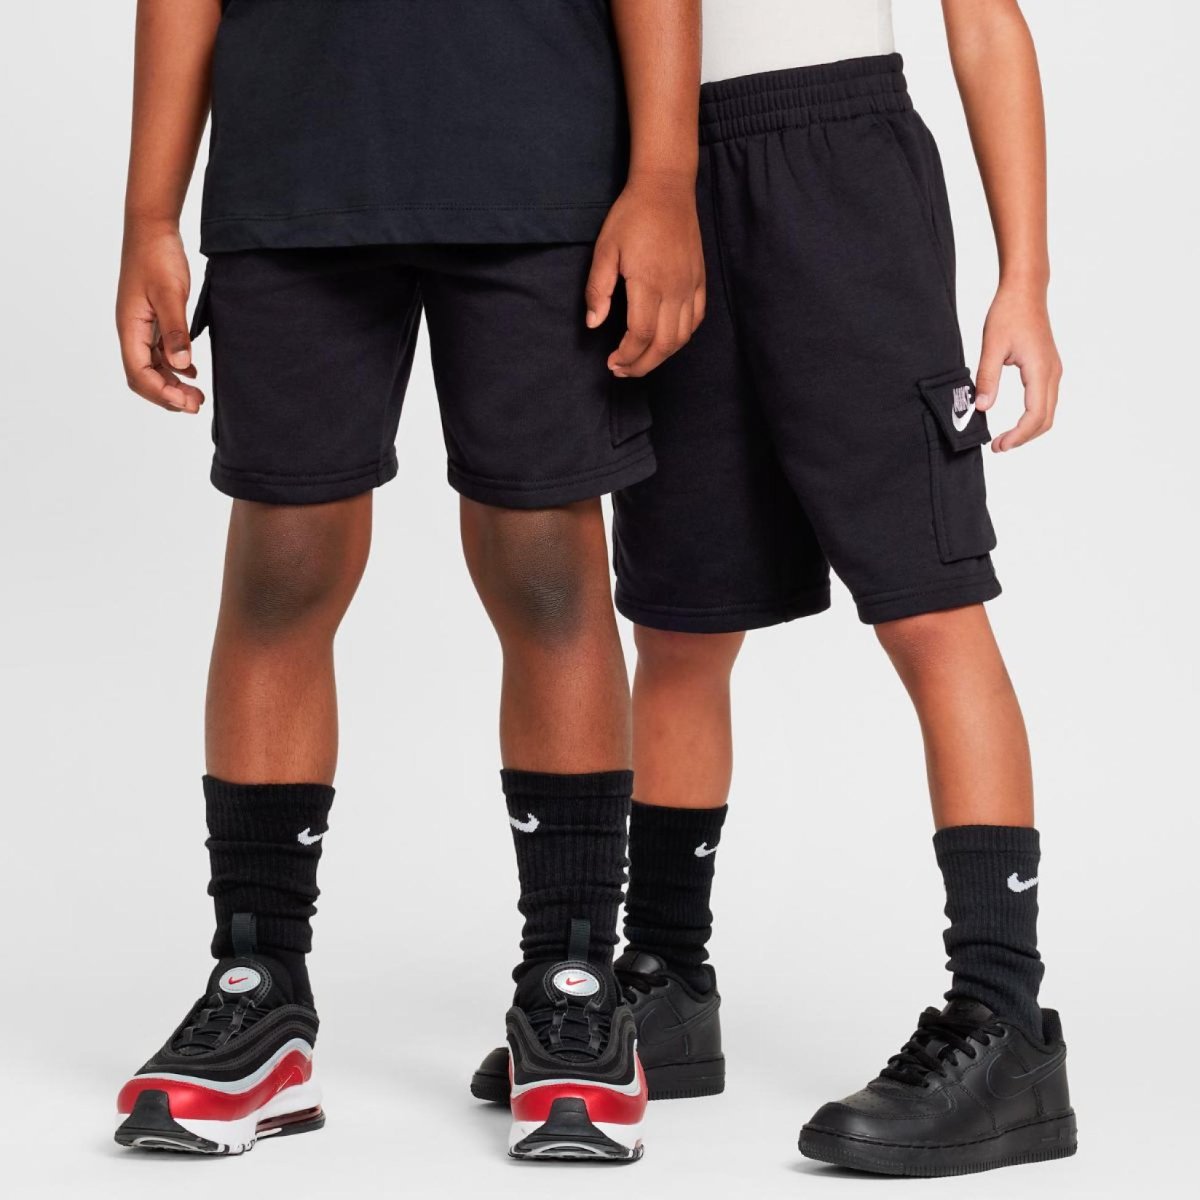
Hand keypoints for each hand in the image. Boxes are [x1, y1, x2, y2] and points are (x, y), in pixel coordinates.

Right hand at [116, 221, 203, 413]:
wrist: (153, 228)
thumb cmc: (157, 256)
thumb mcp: (170, 294)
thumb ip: (175, 331)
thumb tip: (180, 366)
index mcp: (130, 328)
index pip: (139, 374)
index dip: (162, 393)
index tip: (188, 403)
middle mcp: (132, 331)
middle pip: (144, 377)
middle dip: (168, 395)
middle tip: (197, 404)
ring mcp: (141, 326)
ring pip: (153, 367)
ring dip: (173, 384)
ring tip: (198, 395)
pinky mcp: (152, 320)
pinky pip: (160, 352)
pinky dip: (175, 366)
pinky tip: (193, 371)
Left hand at [585, 173, 704, 377]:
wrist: (666, 188)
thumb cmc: (632, 216)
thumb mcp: (605, 249)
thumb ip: (597, 289)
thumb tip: (594, 323)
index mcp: (649, 282)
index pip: (640, 334)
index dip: (626, 355)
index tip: (611, 362)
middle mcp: (674, 289)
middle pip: (664, 344)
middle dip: (642, 365)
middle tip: (623, 370)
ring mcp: (690, 286)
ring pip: (682, 337)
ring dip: (661, 356)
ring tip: (641, 361)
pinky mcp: (700, 280)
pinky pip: (696, 319)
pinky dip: (682, 337)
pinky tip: (666, 340)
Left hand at [975, 283, 1061, 451]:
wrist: (1026, 291)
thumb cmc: (1008, 313)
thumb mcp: (991, 346)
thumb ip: (987, 378)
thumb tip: (981, 408)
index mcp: (1040, 369)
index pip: (1035, 414)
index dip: (1018, 435)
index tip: (999, 445)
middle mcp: (1052, 372)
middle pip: (1046, 419)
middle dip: (1023, 437)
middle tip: (998, 447)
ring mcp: (1053, 370)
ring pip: (1048, 411)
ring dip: (1029, 429)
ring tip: (1004, 438)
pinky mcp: (1049, 367)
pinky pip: (1046, 400)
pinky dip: (1033, 417)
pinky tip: (1015, 421)